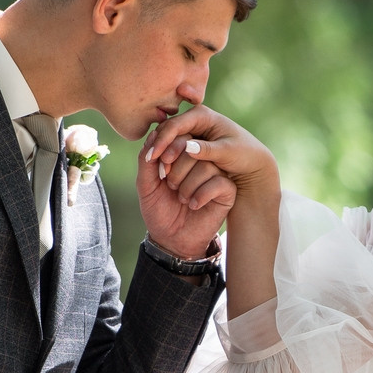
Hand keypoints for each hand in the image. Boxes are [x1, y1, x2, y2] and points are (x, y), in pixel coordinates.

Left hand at [136, 105, 278, 261]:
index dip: (169, 150)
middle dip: (177, 169)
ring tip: (182, 199)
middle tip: (171, 186)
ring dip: (188, 185)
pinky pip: (219, 183)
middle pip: (194, 148)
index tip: (160, 172)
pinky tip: (194, 206)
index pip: (181, 136)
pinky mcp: (227, 191)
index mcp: (183, 155)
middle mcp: (202, 161)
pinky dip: (201, 195)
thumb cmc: (159, 210)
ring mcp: (216, 175)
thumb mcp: (146, 183)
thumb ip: (147, 159)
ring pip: (206, 166)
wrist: (170, 239)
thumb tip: (155, 133)